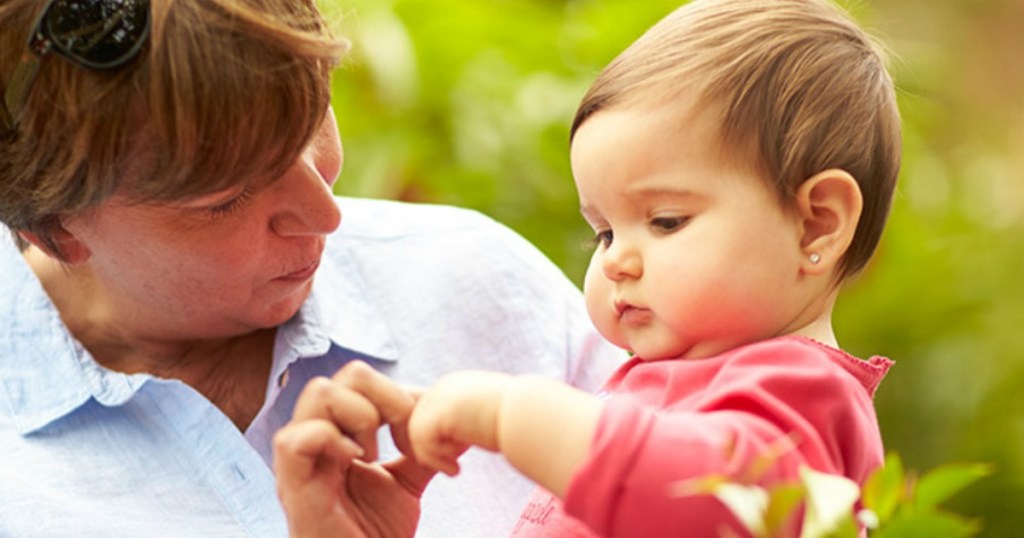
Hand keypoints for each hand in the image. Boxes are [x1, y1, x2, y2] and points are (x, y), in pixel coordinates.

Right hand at [273, 361, 435, 537]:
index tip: (426, 434)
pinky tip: (357, 463)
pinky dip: (332, 441)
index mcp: (340, 429)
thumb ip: (423, 447)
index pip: (366, 379)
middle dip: (388, 398)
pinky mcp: (292, 487)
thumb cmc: (376, 533)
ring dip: (361, 417)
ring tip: (375, 454)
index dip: (403, 396)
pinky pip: (296, 439)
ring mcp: (300, 459)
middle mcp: (316, 435)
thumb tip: (456, 420)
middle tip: (405, 439)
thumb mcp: (408, 481)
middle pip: (348, 374)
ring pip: (320, 392)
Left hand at [407, 370, 512, 475]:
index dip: (438, 438)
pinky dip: (436, 461)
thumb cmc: (520, 420)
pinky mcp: (437, 414)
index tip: (459, 456)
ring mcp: (438, 398)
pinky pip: (421, 443)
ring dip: (432, 457)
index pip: (429, 413)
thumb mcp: (488, 417)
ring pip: (414, 434)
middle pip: (415, 422)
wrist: (528, 414)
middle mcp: (443, 387)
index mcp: (455, 386)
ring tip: (455, 469)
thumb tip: (464, 436)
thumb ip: (471, 421)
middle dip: (429, 448)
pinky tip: (457, 470)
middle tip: (453, 466)